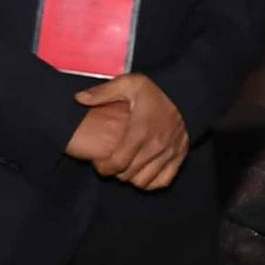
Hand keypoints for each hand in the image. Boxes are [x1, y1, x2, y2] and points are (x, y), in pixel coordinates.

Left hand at [66, 73, 188, 191]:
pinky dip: (151, 182)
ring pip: (144, 181)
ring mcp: (169, 153)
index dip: (104, 168)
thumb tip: (79, 99)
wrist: (186, 93)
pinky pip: (163, 181)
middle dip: (116, 172)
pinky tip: (143, 173)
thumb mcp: (128, 83)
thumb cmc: (155, 90)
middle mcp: (155, 145)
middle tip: (111, 164)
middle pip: (128, 174)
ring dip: (132, 178)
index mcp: (140, 130)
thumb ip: (103, 93)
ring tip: (126, 168)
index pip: (117, 163)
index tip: (99, 164)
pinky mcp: (180, 156)